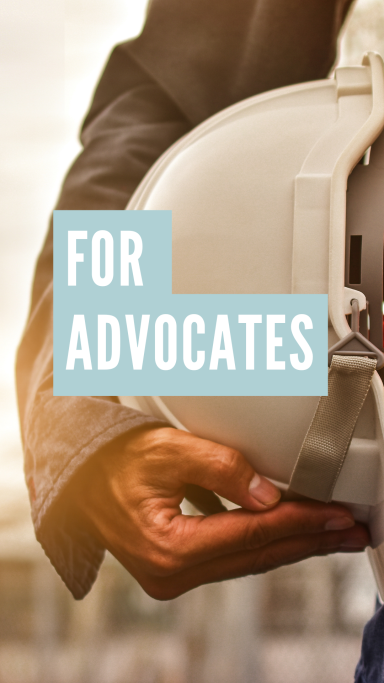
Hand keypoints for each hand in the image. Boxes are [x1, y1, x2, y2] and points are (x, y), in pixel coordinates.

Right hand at [75, 427, 369, 599]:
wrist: (78, 478)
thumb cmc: (114, 461)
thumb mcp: (168, 450)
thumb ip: (222, 468)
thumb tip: (268, 496)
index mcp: (170, 548)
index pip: (252, 535)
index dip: (300, 523)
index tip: (336, 516)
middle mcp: (172, 573)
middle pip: (257, 556)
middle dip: (309, 542)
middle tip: (349, 532)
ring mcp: (172, 576)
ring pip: (248, 561)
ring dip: (292, 545)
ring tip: (330, 535)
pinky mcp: (175, 569)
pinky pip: (232, 558)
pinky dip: (263, 543)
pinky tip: (288, 534)